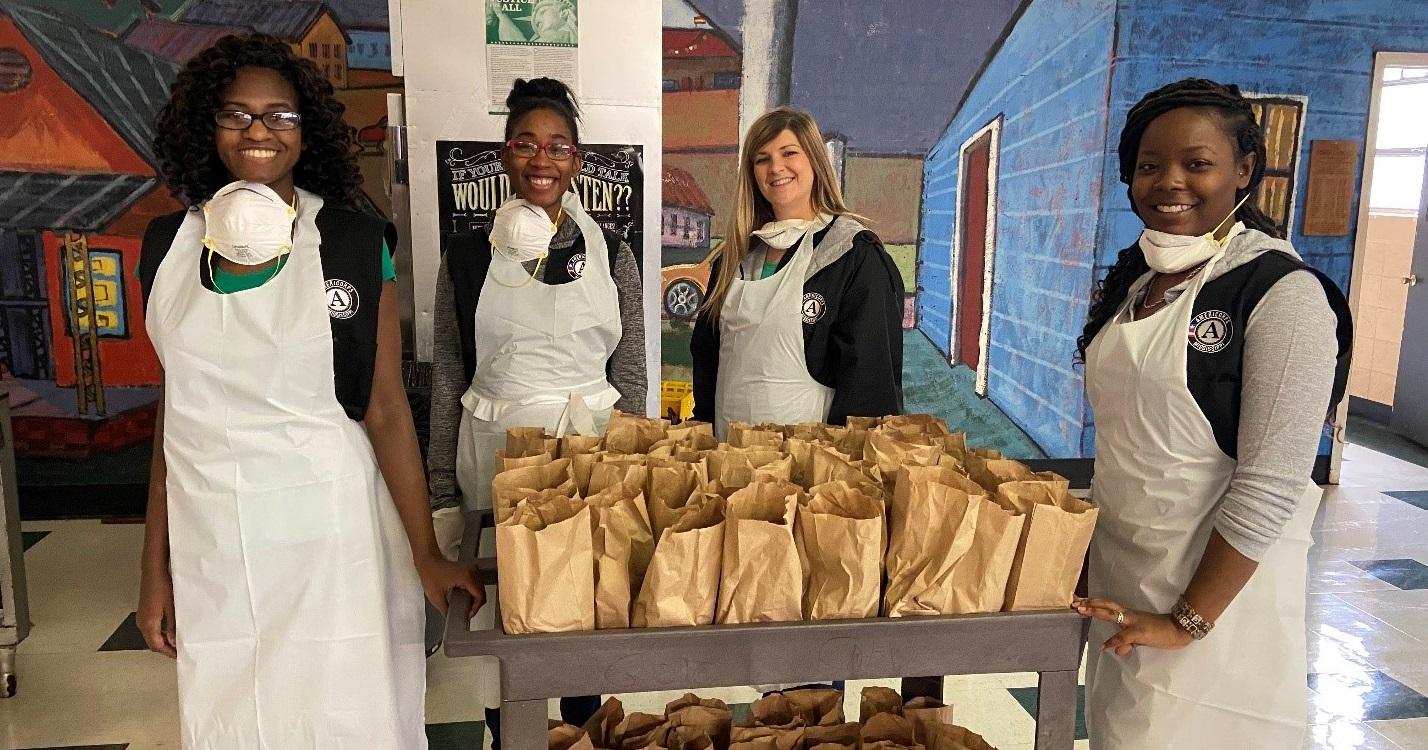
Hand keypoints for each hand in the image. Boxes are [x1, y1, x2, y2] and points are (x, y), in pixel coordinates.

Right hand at [138, 564, 176, 657]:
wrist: (153, 571)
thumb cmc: (162, 586)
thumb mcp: (171, 608)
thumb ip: (173, 626)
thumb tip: (174, 641)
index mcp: (148, 624)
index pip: (157, 646)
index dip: (168, 652)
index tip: (179, 656)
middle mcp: (142, 623)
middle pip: (153, 642)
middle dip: (166, 648)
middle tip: (180, 650)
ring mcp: (142, 617)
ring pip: (152, 635)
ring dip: (163, 640)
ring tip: (178, 641)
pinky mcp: (145, 611)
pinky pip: (152, 627)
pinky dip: (160, 632)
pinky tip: (171, 629)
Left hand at [416, 555, 484, 618]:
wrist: (428, 561)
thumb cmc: (431, 573)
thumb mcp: (436, 597)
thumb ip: (445, 609)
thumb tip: (451, 617)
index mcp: (466, 577)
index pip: (480, 596)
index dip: (475, 608)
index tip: (469, 614)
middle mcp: (472, 572)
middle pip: (482, 592)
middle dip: (476, 604)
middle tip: (467, 612)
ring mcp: (471, 569)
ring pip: (481, 588)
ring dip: (475, 598)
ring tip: (466, 606)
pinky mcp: (469, 570)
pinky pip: (477, 583)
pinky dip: (473, 592)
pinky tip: (465, 597)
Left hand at [1073, 597, 1193, 655]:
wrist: (1179, 630)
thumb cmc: (1160, 632)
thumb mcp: (1140, 638)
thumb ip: (1127, 643)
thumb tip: (1116, 650)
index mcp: (1128, 615)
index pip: (1108, 606)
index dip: (1093, 603)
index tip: (1079, 601)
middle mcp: (1129, 615)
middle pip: (1106, 606)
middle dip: (1089, 603)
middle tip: (1074, 602)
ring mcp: (1134, 622)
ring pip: (1112, 614)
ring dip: (1096, 612)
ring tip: (1082, 610)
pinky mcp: (1141, 632)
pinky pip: (1124, 637)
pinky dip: (1114, 641)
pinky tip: (1105, 646)